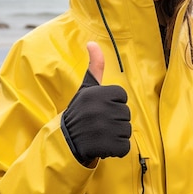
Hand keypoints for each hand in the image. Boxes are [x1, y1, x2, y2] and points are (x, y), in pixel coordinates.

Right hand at [61, 42, 131, 165]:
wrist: (65, 142)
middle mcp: (99, 109)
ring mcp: (103, 128)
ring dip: (116, 136)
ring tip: (100, 134)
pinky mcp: (106, 146)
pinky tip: (102, 146)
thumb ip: (95, 67)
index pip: (122, 96)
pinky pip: (125, 147)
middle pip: (126, 114)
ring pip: (127, 131)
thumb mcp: (86, 89)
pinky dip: (116, 150)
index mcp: (96, 94)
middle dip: (115, 121)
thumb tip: (92, 42)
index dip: (113, 104)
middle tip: (98, 124)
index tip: (99, 109)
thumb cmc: (80, 113)